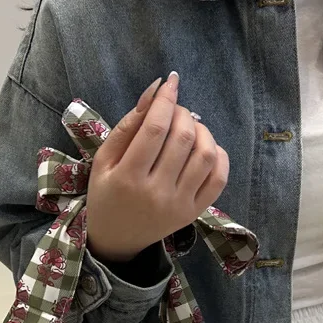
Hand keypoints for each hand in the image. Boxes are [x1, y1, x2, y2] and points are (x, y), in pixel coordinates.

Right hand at [86, 71, 229, 262]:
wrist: (117, 239)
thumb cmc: (106, 195)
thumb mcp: (103, 161)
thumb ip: (127, 125)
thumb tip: (155, 90)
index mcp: (128, 178)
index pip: (155, 129)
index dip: (166, 100)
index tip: (171, 83)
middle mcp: (156, 193)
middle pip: (183, 138)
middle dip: (182, 113)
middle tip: (174, 111)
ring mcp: (179, 205)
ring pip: (206, 155)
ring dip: (202, 130)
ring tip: (189, 128)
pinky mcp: (194, 213)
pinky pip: (219, 178)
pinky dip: (218, 155)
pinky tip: (204, 148)